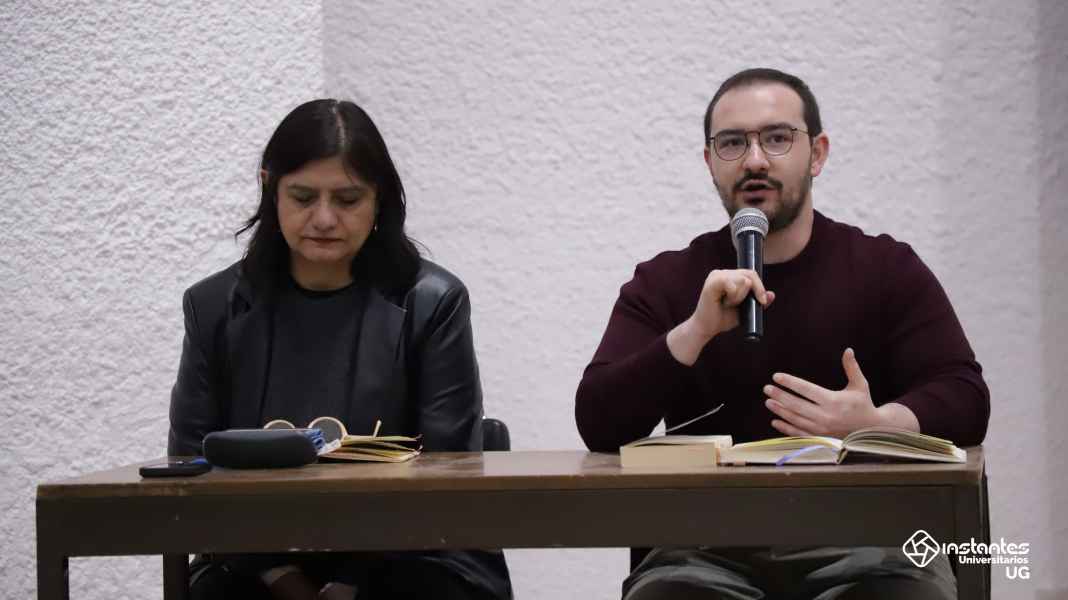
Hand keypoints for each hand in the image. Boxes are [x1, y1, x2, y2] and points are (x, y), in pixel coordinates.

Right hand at [667, 269, 774, 364]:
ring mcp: (716, 276)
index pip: (751, 274)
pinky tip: (725, 302)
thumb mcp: (745, 310)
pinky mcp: (711, 283)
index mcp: (730, 276)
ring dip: (739, 296)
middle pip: (749, 274)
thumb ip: (758, 302)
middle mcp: (722, 273)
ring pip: (742, 280)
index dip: (760, 287)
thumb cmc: (723, 318)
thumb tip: (771, 295)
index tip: (762, 301)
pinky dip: (733, 295)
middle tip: (740, 305)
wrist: (707, 328)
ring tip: (728, 304)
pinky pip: (731, 284)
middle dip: (752, 292)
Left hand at [765, 348, 882, 437]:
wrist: (871, 430)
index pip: (806, 389)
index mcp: (833, 401)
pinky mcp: (820, 438)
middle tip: (767, 388)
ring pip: (795, 419)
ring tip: (768, 401)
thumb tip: (848, 350)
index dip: (790, 382)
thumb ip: (852, 368)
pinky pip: (799, 434)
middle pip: (797, 404)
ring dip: (780, 410)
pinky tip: (775, 421)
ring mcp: (821, 429)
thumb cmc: (864, 405)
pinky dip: (786, 428)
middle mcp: (826, 415)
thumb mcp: (860, 385)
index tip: (777, 376)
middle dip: (780, 395)